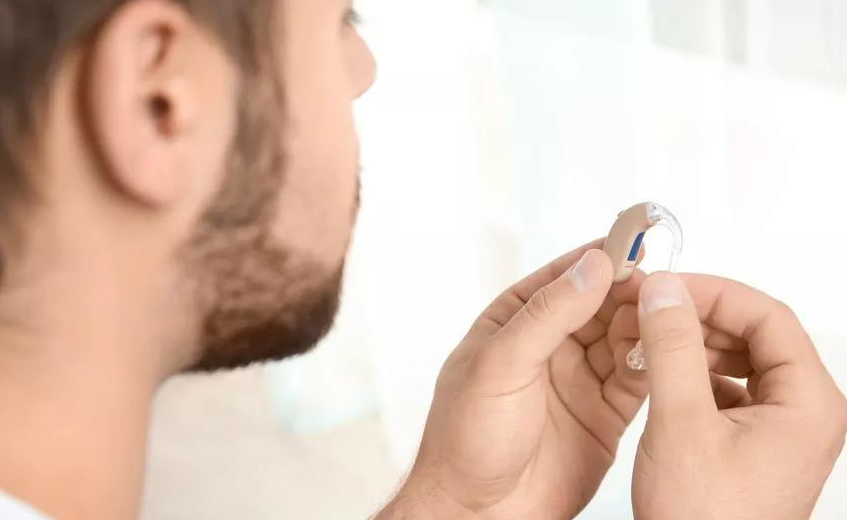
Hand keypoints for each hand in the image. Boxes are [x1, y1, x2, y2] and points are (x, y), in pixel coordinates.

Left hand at [377, 240, 647, 519]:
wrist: (479, 514)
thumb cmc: (467, 439)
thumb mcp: (500, 365)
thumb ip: (548, 315)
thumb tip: (593, 266)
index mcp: (513, 322)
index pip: (563, 277)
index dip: (599, 258)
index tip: (636, 240)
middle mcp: (549, 346)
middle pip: (600, 303)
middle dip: (630, 291)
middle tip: (663, 284)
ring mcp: (578, 378)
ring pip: (624, 338)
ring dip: (646, 325)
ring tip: (671, 316)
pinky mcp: (605, 413)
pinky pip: (637, 378)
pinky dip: (655, 363)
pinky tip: (669, 351)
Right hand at [627, 273, 846, 519]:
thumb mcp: (682, 423)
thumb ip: (674, 348)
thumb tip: (664, 289)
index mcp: (808, 403)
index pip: (768, 317)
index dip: (714, 294)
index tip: (667, 288)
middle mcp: (803, 413)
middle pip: (756, 336)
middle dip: (700, 318)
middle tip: (653, 310)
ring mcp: (779, 431)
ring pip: (739, 362)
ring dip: (694, 346)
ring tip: (650, 343)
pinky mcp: (752, 445)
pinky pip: (727, 390)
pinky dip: (692, 376)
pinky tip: (660, 378)